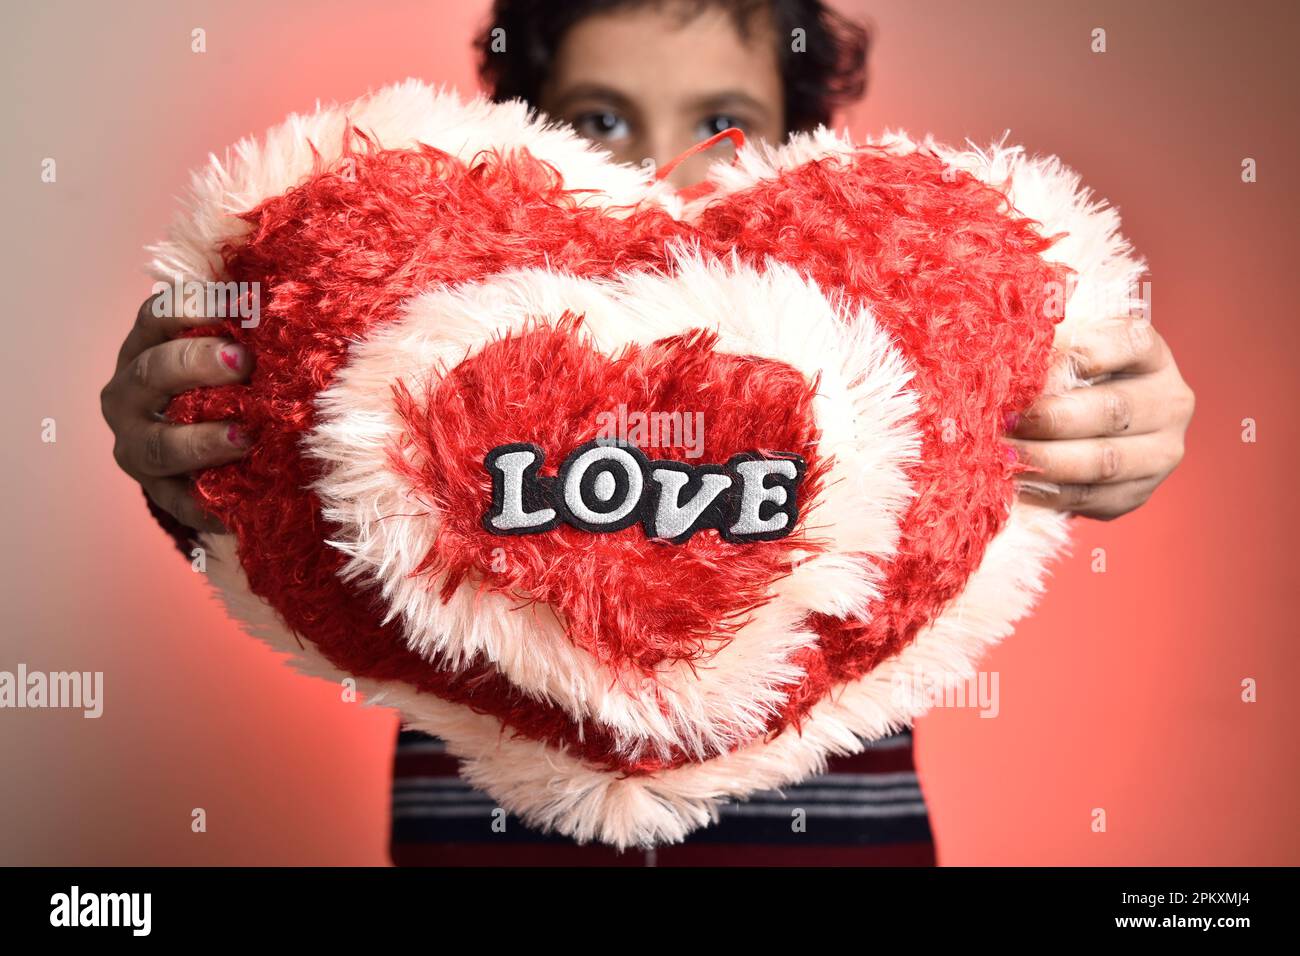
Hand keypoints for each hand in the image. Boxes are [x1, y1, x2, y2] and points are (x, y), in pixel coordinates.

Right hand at [100, 293, 251, 530]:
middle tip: (243, 362)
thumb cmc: (227, 379)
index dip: (193, 306)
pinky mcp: (158, 490)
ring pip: (159, 444)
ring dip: (201, 439)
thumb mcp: (230, 341)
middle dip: (196, 364)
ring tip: (246, 436)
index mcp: (146, 345)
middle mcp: (129, 393)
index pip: (158, 315)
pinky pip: (180, 501)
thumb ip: (247, 317)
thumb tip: (294, 280)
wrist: (203, 447)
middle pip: (153, 372)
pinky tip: (241, 508)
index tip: (238, 303)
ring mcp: (137, 444)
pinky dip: (209, 505)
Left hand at [1006, 318, 1193, 520]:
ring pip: (1104, 461)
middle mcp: (1169, 400)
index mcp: (1151, 353)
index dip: (1079, 354)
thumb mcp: (1063, 348)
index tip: (1032, 364)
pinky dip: (1050, 492)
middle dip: (1051, 418)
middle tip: (1004, 420)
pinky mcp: (1139, 491)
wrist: (1084, 426)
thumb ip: (1047, 344)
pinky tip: (1017, 483)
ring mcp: (1161, 450)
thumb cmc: (1065, 375)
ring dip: (1046, 460)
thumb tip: (1008, 345)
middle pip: (1112, 410)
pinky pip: (1093, 497)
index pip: (1127, 344)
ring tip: (1004, 456)